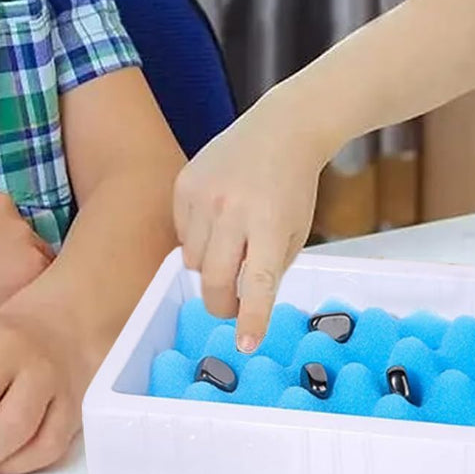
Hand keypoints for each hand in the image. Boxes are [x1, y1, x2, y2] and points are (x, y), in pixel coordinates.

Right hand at [173, 94, 320, 349]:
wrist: (282, 129)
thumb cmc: (293, 186)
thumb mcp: (293, 232)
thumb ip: (268, 268)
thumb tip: (241, 303)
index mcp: (269, 223)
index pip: (258, 282)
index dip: (251, 318)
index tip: (245, 344)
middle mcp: (233, 208)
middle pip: (213, 280)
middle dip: (221, 304)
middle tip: (230, 308)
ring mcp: (204, 194)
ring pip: (191, 261)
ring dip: (209, 266)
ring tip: (233, 242)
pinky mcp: (184, 184)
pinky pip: (180, 233)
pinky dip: (197, 238)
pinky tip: (219, 217)